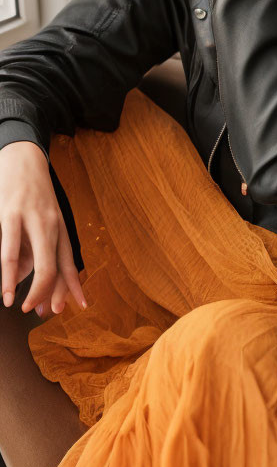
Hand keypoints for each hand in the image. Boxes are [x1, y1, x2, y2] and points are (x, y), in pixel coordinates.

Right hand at [0, 141, 86, 316]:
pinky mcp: (12, 213)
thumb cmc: (30, 190)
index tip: (79, 306)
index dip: (75, 286)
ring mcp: (33, 219)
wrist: (21, 154)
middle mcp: (52, 224)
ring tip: (24, 307)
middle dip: (54, 294)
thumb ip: (30, 247)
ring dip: (34, 290)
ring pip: (41, 263)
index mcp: (59, 226)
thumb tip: (22, 275)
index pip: (70, 262)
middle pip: (59, 267)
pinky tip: (7, 292)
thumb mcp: (36, 219)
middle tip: (46, 312)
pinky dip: (8, 276)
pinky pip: (11, 251)